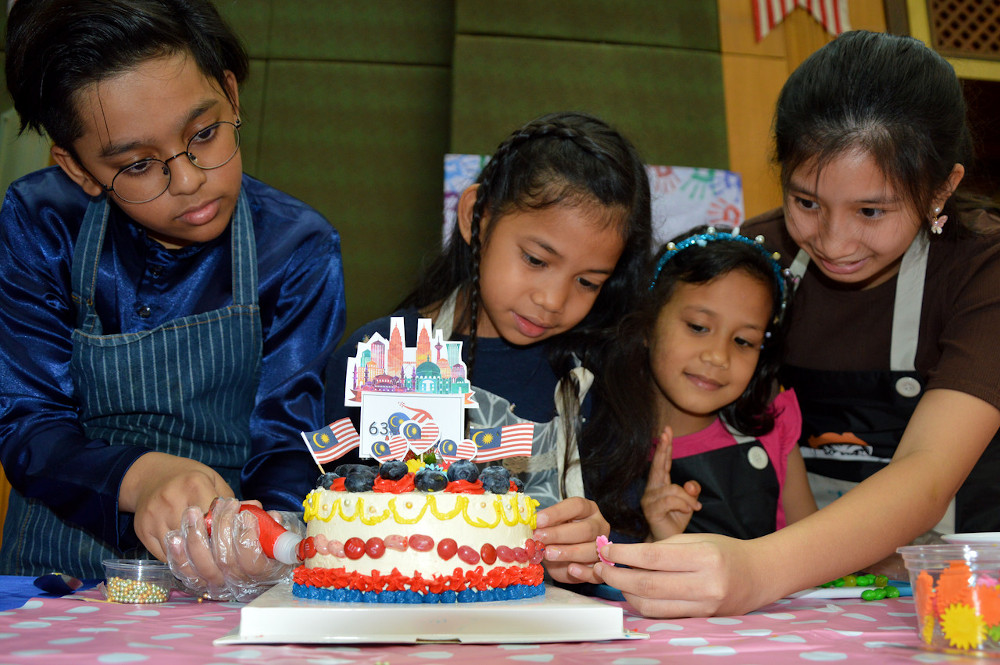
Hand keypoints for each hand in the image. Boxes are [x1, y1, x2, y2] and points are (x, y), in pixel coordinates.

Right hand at [119, 452, 233, 560]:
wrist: (150, 476)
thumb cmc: (188, 479)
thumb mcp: (213, 481)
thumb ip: (231, 499)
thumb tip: (257, 511)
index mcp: (194, 484)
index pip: (214, 517)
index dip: (225, 531)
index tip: (232, 538)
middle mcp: (171, 499)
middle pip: (196, 536)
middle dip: (211, 547)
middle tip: (221, 553)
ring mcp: (154, 516)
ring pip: (180, 549)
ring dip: (194, 556)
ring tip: (206, 557)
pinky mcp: (142, 530)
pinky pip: (164, 555)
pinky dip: (179, 558)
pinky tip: (188, 555)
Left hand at [164, 497, 303, 600]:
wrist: (242, 556)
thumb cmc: (261, 540)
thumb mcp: (272, 532)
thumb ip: (271, 524)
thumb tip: (272, 516)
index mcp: (262, 572)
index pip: (253, 563)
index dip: (248, 539)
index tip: (246, 515)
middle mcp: (238, 584)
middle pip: (225, 561)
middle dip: (222, 527)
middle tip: (223, 503)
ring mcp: (216, 585)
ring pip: (202, 567)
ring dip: (196, 537)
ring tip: (194, 512)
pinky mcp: (196, 582)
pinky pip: (184, 572)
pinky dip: (177, 554)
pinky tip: (175, 536)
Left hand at [534, 496, 608, 583]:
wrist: (562, 557)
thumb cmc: (557, 535)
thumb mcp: (551, 526)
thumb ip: (544, 526)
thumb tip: (531, 527)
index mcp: (588, 509)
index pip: (576, 506)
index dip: (556, 512)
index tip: (538, 520)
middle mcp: (599, 526)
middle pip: (585, 529)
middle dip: (559, 534)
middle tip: (539, 537)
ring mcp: (602, 547)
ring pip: (591, 550)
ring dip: (568, 552)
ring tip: (548, 554)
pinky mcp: (600, 567)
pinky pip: (596, 571)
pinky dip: (583, 572)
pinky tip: (570, 569)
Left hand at [591, 532, 765, 617]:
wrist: (759, 576)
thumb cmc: (726, 552)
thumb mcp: (697, 539)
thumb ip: (662, 548)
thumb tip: (626, 555)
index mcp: (705, 558)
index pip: (653, 558)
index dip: (624, 556)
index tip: (606, 551)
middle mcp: (705, 585)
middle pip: (647, 585)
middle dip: (617, 577)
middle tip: (600, 567)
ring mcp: (704, 607)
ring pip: (651, 605)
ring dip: (625, 593)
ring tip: (613, 578)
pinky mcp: (700, 620)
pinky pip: (662, 614)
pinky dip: (642, 603)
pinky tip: (632, 591)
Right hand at [641, 427, 701, 540]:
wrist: (667, 545)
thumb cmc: (675, 522)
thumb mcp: (689, 504)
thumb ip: (691, 491)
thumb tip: (690, 484)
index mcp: (660, 485)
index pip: (662, 463)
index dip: (664, 447)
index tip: (666, 431)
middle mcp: (652, 489)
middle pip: (658, 465)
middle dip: (664, 448)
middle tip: (666, 432)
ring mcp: (649, 499)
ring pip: (673, 488)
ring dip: (688, 499)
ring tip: (694, 508)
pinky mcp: (651, 509)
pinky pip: (671, 499)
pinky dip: (684, 504)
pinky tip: (690, 511)